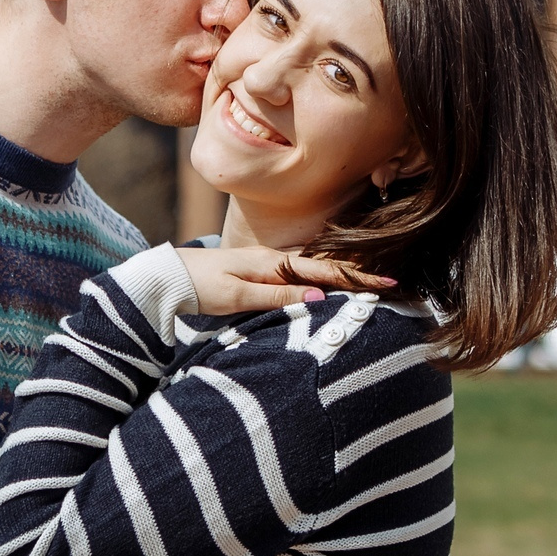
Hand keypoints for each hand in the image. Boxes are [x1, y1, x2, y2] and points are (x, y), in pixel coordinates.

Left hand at [179, 245, 393, 317]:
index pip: (324, 271)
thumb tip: (320, 295)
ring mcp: (266, 265)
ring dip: (339, 281)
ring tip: (368, 289)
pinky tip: (327, 290)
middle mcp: (273, 260)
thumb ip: (277, 296)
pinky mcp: (258, 274)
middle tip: (388, 286)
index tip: (386, 284)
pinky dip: (317, 283)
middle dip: (356, 277)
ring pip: (311, 273)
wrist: (167, 276)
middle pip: (323, 268)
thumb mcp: (237, 294)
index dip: (356, 278)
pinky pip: (296, 278)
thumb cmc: (199, 286)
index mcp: (272, 262)